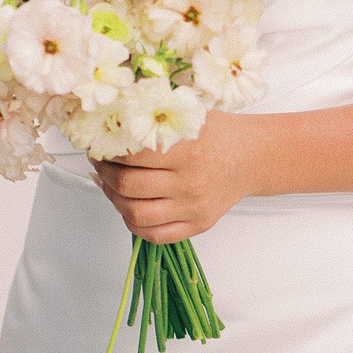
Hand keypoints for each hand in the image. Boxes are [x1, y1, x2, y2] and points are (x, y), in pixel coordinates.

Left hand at [92, 113, 267, 243]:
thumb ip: (151, 119)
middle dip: (104, 174)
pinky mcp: (198, 225)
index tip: (100, 145)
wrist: (252, 157)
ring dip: (113, 199)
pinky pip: (155, 235)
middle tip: (100, 163)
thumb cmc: (217, 135)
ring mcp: (194, 208)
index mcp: (187, 151)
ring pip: (135, 214)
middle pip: (127, 186)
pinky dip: (133, 224)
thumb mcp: (185, 116)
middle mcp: (190, 183)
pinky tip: (129, 207)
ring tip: (111, 185)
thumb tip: (106, 122)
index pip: (130, 156)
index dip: (106, 151)